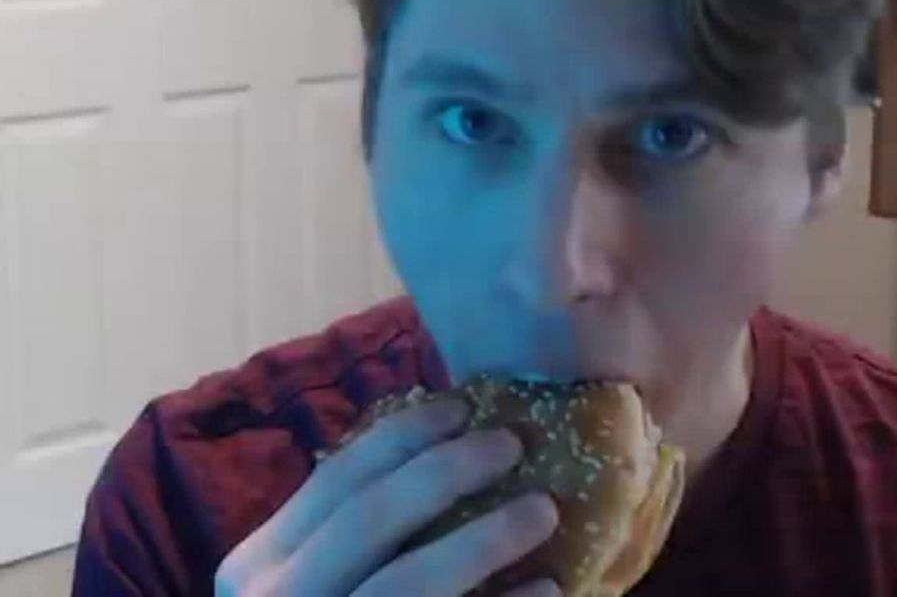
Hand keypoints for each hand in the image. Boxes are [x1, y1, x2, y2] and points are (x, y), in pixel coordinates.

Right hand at [214, 397, 560, 596]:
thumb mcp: (312, 575)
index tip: (463, 405)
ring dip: (484, 539)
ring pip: (408, 581)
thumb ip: (351, 526)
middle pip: (369, 518)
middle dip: (447, 471)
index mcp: (261, 563)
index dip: (403, 435)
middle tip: (513, 444)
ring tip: (544, 510)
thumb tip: (446, 444)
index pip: (337, 477)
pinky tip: (547, 587)